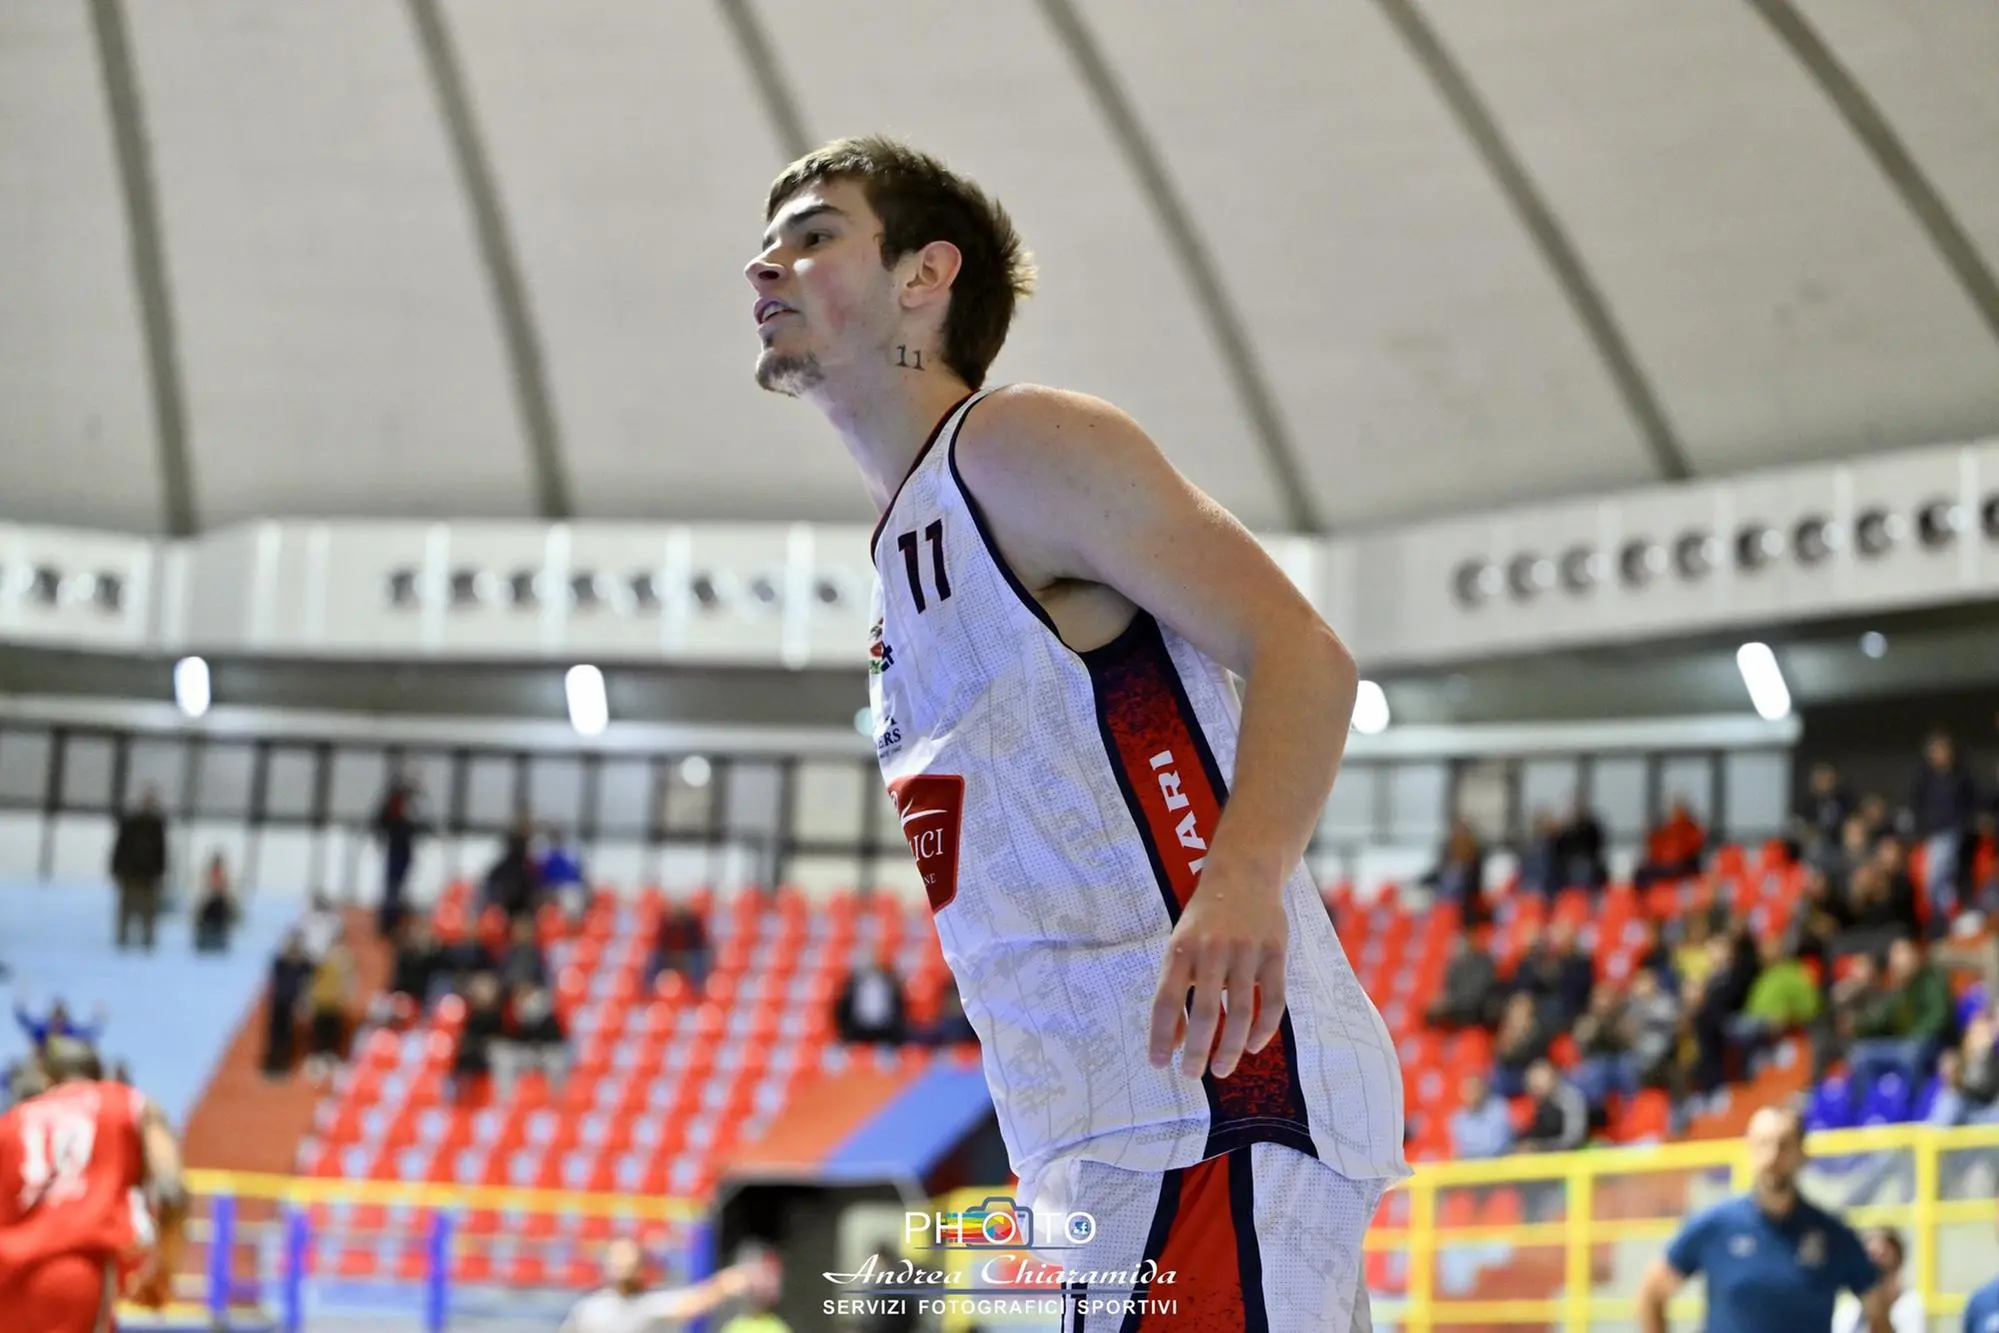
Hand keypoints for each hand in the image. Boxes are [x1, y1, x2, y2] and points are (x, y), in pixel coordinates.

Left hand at [1148, 873, 1287, 1079]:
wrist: (1243, 873)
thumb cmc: (1204, 920)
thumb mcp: (1180, 946)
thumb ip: (1175, 990)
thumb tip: (1173, 1043)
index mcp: (1181, 949)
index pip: (1167, 1000)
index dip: (1162, 1036)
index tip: (1159, 1065)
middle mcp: (1212, 950)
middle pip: (1205, 1011)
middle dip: (1198, 1051)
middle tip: (1192, 1076)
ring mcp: (1246, 951)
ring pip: (1241, 1011)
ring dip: (1230, 1048)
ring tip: (1221, 1069)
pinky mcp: (1275, 952)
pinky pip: (1273, 1000)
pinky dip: (1263, 1029)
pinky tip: (1253, 1047)